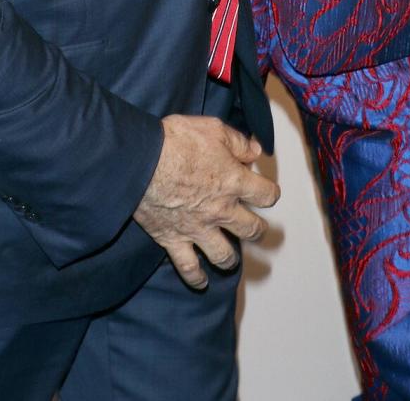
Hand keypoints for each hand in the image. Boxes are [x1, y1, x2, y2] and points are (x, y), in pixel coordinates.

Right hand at [133, 114, 279, 289]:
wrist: (140, 162)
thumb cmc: (175, 141)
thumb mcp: (212, 128)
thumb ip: (237, 142)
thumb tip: (254, 151)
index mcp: (233, 181)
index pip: (266, 195)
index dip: (270, 193)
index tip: (266, 193)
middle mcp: (221, 210)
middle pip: (252, 229)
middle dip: (257, 230)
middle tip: (255, 228)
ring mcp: (198, 229)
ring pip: (225, 255)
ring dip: (231, 258)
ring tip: (231, 258)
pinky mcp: (174, 240)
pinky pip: (189, 268)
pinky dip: (196, 278)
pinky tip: (201, 282)